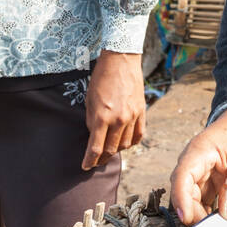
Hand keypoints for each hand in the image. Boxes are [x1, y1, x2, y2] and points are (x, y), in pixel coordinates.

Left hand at [82, 51, 145, 169]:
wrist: (121, 60)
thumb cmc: (101, 78)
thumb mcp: (89, 101)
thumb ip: (92, 121)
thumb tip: (95, 135)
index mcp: (102, 117)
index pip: (95, 148)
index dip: (89, 160)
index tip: (85, 166)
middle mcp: (118, 119)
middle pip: (110, 149)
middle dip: (101, 158)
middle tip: (95, 161)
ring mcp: (132, 116)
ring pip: (125, 144)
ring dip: (116, 150)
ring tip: (109, 151)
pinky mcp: (141, 111)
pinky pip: (138, 134)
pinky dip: (131, 142)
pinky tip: (125, 142)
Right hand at [170, 107, 226, 225]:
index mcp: (199, 151)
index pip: (182, 177)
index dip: (181, 199)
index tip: (187, 219)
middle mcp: (193, 163)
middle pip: (184, 192)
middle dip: (194, 213)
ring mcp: (198, 172)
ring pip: (191, 199)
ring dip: (201, 215)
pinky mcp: (206, 181)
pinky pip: (202, 200)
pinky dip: (208, 212)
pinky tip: (219, 223)